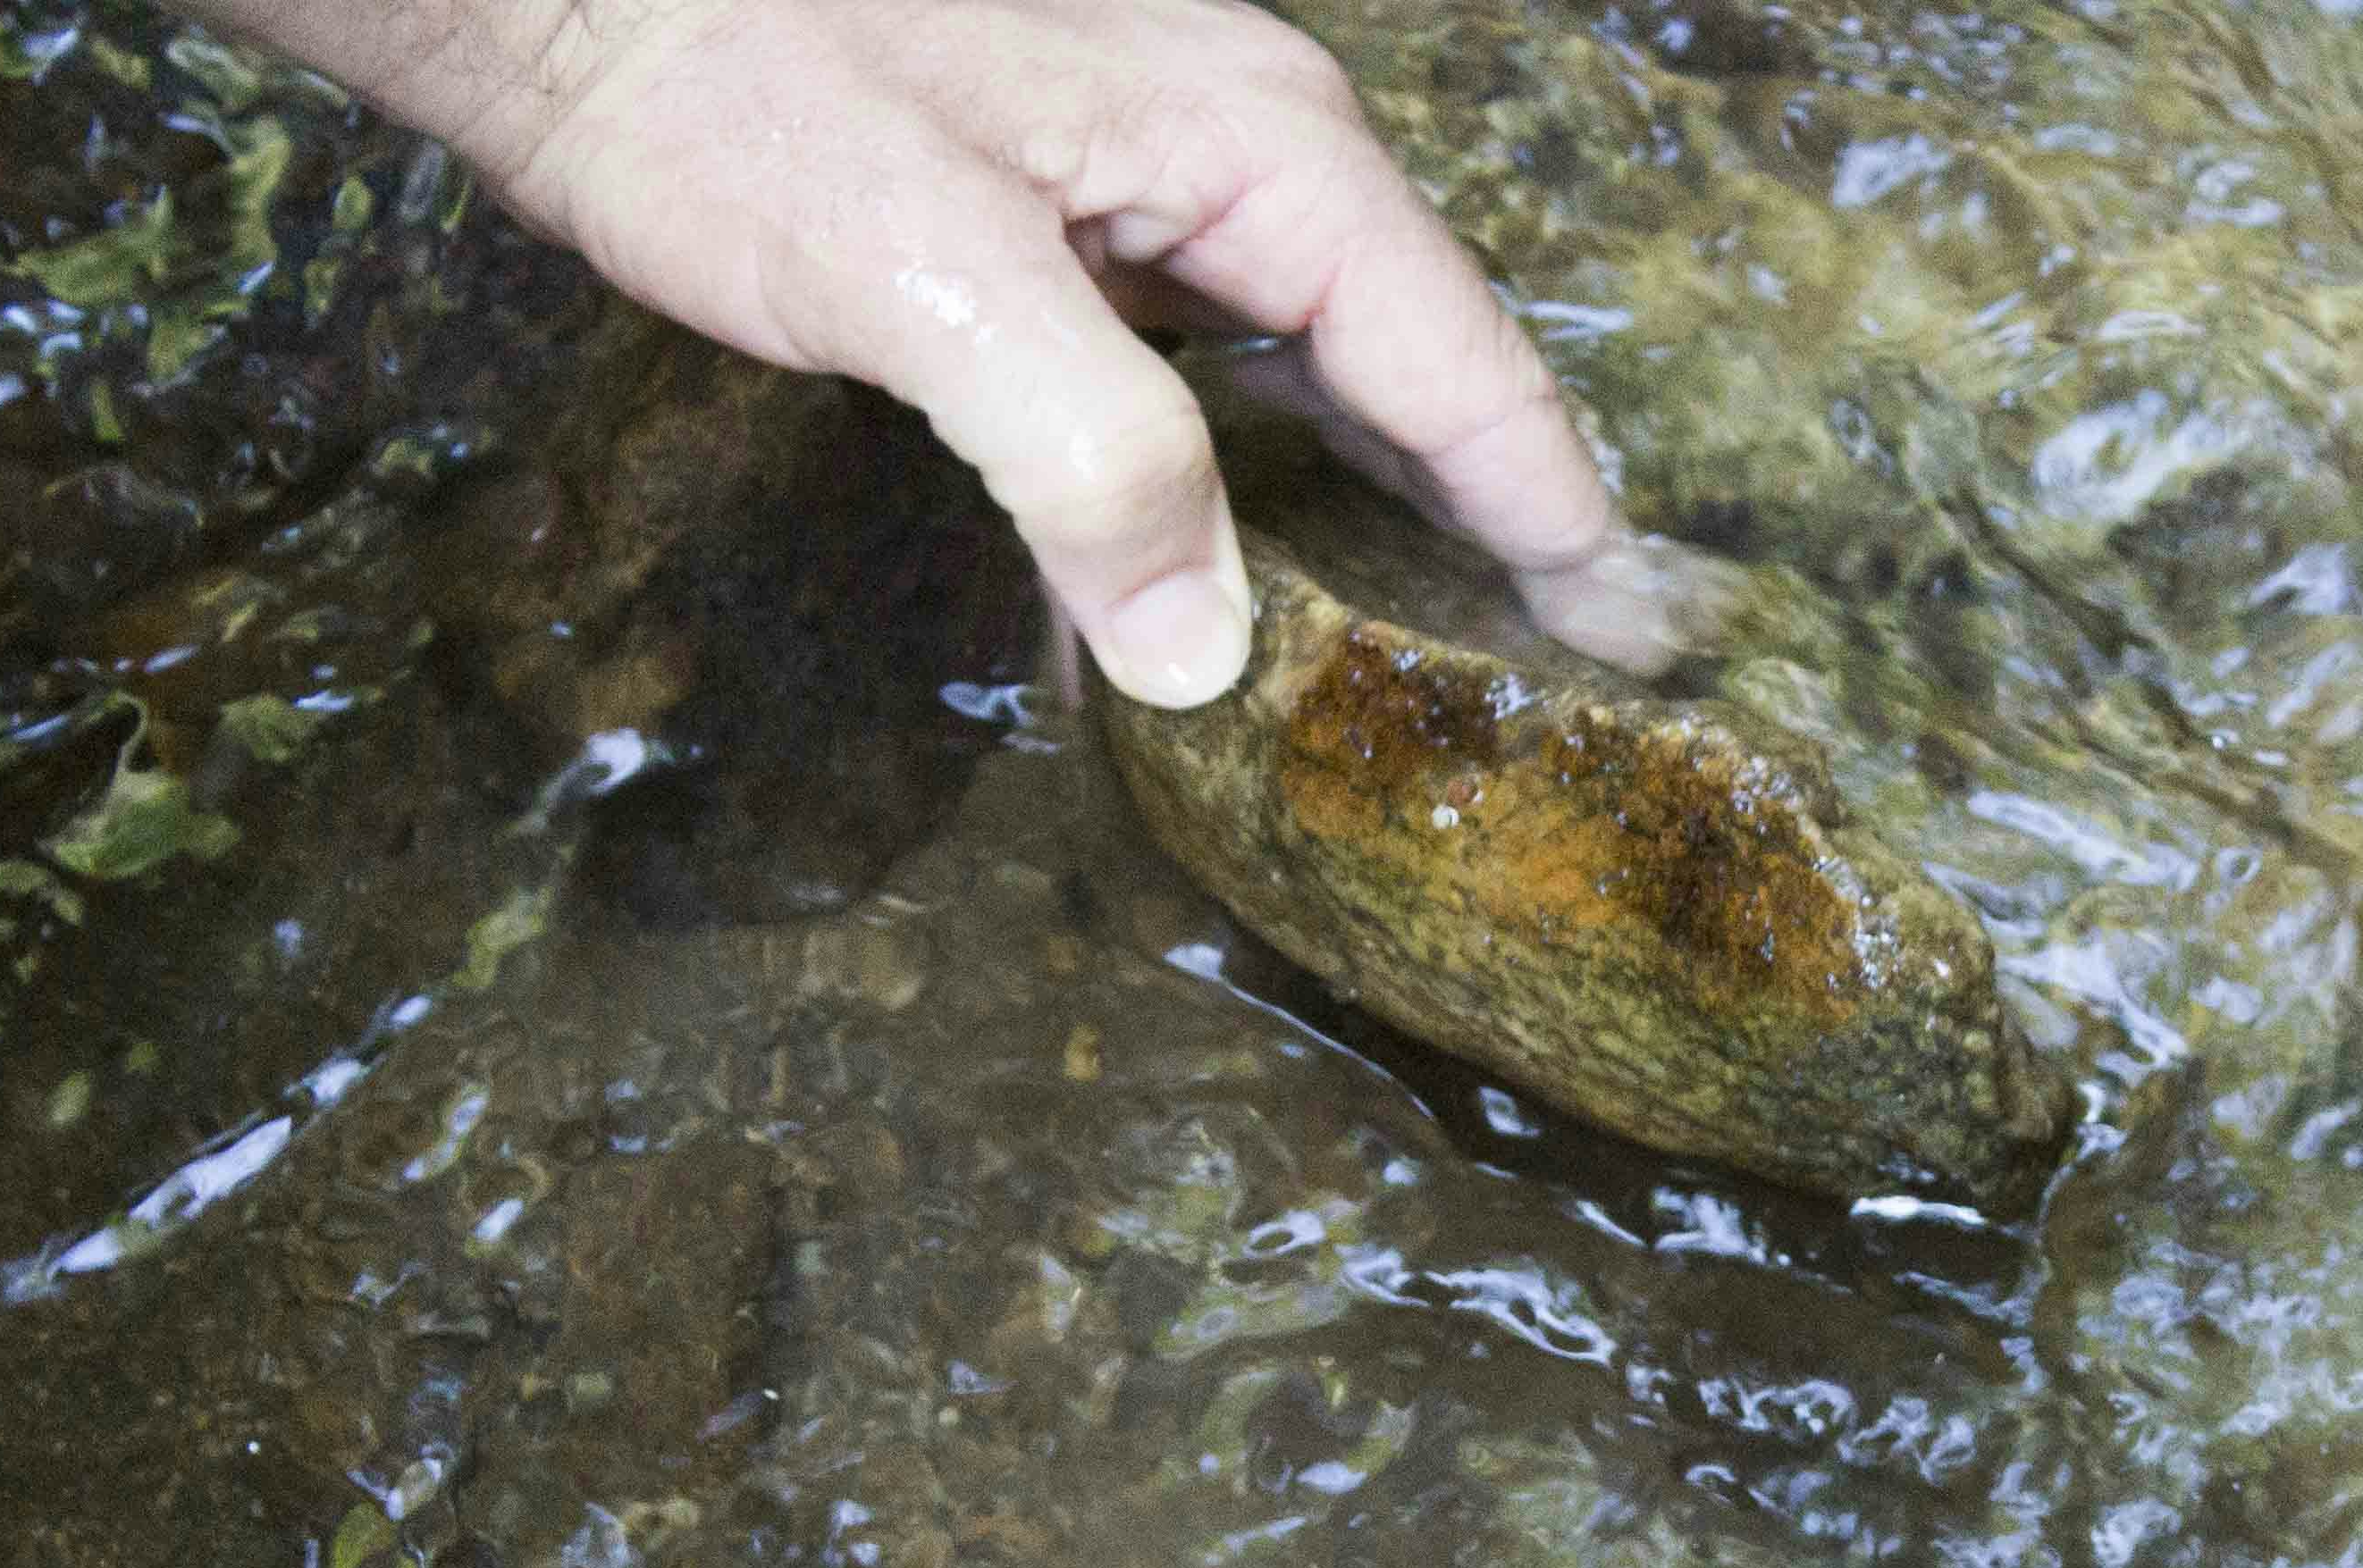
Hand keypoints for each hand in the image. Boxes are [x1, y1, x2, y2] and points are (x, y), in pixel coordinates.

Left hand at [254, 0, 1656, 701]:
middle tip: (1576, 693)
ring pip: (1321, 375)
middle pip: (1421, 369)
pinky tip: (1241, 591)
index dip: (1553, 521)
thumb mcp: (920, 270)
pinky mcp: (1065, 227)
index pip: (1463, 368)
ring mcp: (1155, 183)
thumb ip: (1088, 457)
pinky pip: (1216, 374)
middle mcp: (1243, 153)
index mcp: (1259, 149)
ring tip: (1442, 670)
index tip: (1636, 653)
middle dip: (1500, 528)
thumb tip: (1205, 658)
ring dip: (1383, 518)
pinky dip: (1257, 486)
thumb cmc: (727, 78)